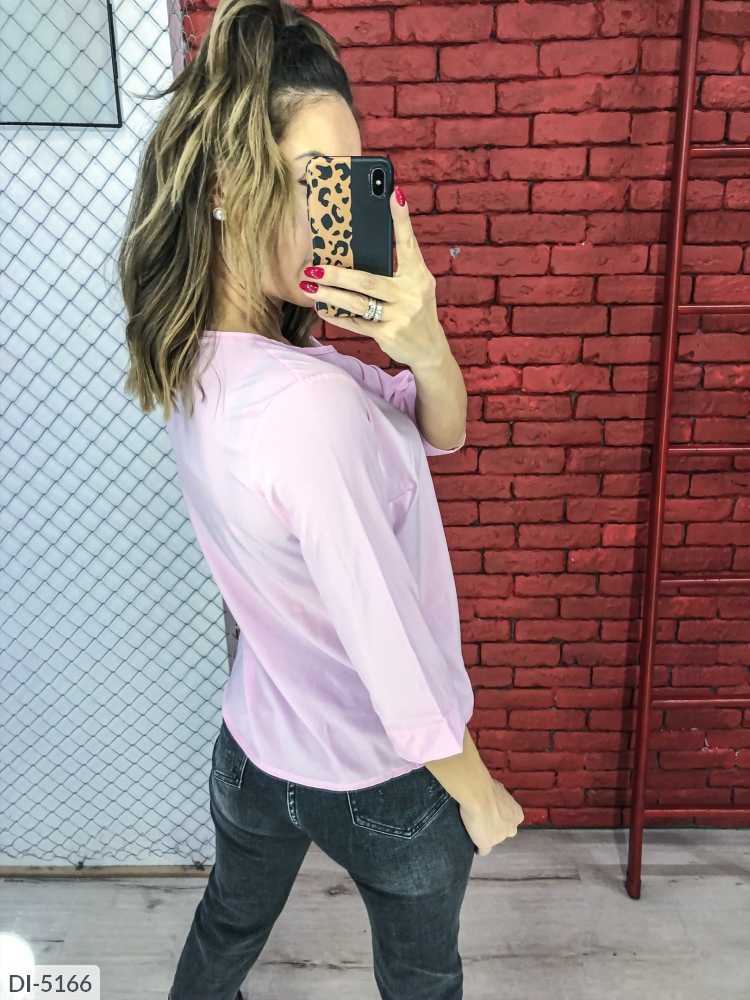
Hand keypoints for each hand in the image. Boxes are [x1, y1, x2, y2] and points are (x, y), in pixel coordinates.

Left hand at [297, 186, 450, 371]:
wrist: (430, 350)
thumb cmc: (416, 311)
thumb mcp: (416, 287)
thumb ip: (397, 270)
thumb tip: (361, 249)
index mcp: (418, 276)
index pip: (408, 244)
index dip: (402, 219)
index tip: (394, 194)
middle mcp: (411, 294)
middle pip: (367, 280)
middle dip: (337, 275)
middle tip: (313, 268)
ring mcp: (400, 316)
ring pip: (357, 303)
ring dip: (330, 295)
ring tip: (308, 288)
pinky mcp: (389, 335)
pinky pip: (357, 324)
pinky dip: (338, 317)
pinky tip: (322, 309)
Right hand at [459, 779, 524, 856]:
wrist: (479, 795)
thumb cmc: (489, 788)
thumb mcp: (500, 790)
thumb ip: (501, 799)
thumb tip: (495, 797)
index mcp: (517, 815)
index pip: (510, 821)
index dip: (500, 818)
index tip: (491, 814)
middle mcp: (511, 829)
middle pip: (503, 832)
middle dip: (495, 828)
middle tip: (483, 819)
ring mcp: (499, 838)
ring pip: (493, 840)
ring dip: (486, 835)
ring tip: (474, 827)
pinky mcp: (486, 844)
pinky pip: (483, 850)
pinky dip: (478, 848)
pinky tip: (473, 846)